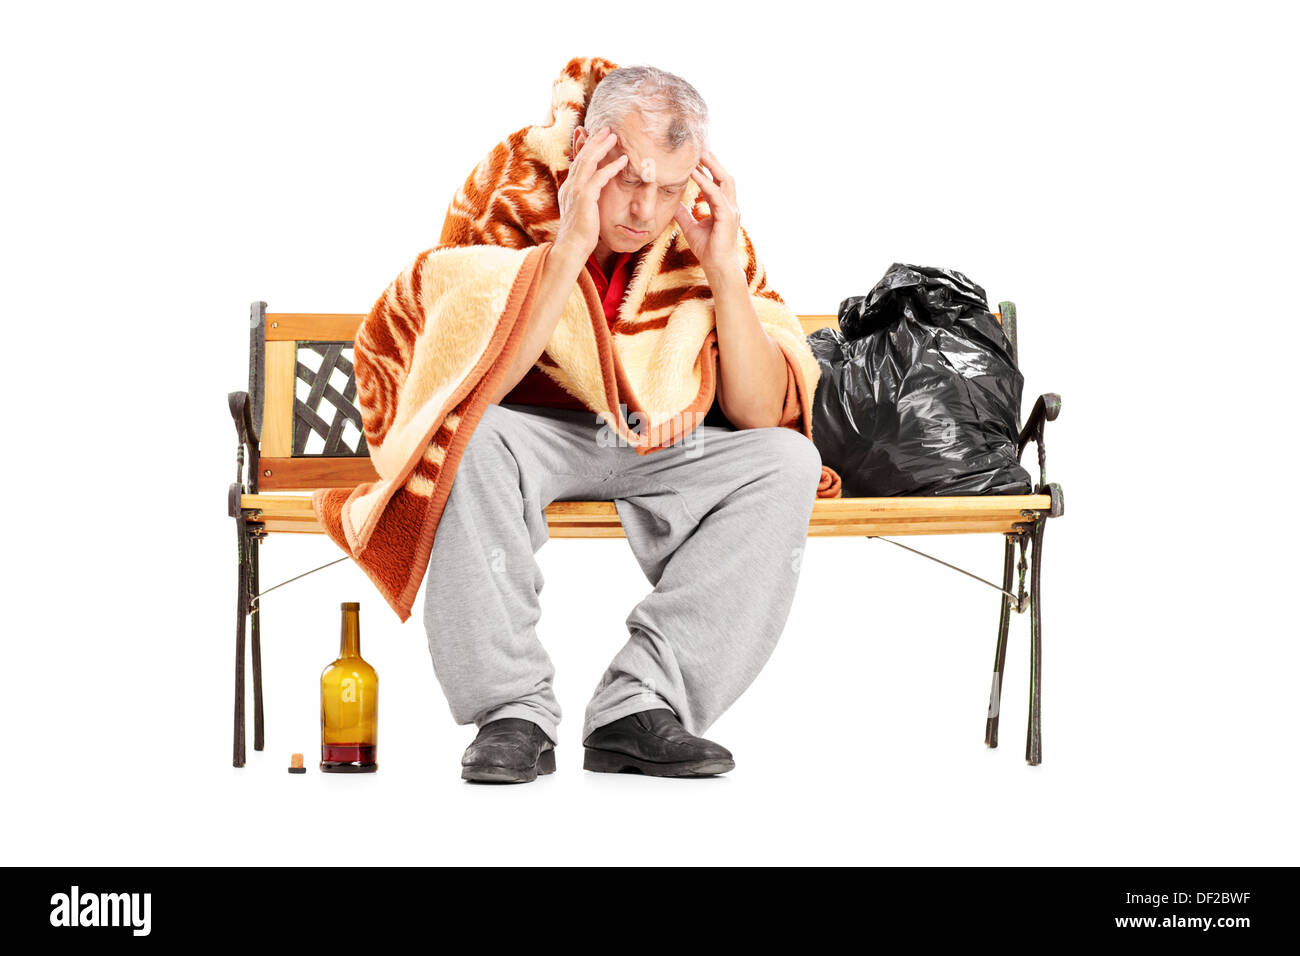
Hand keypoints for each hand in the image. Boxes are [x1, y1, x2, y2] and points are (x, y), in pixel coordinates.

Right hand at [554, 125, 627, 260]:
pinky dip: (612, 167)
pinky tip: (623, 161)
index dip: (586, 148)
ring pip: (589, 161)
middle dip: (594, 141)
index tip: (596, 137)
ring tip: (615, 136)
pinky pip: (600, 177)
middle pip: (582, 156)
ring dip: (602, 147)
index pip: (578, 162)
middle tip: (607, 129)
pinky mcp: (584, 197)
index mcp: (568, 189)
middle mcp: (570, 186)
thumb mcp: (582, 213)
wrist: (571, 248)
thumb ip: (586, 201)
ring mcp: (576, 190)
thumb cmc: (580, 235)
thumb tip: (593, 197)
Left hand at [673, 149, 740, 277]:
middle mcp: (730, 206)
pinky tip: (695, 175)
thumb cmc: (708, 250)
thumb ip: (684, 215)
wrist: (717, 267)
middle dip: (713, 162)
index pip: (718, 183)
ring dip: (712, 167)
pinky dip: (706, 183)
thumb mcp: (691, 228)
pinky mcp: (727, 217)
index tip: (696, 158)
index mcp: (723, 208)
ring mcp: (731, 211)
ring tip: (699, 155)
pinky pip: (716, 195)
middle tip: (700, 148)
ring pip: (724, 181)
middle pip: (724, 176)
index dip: (708, 169)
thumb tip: (673, 205)